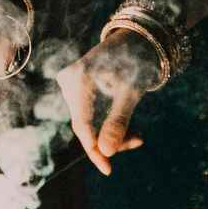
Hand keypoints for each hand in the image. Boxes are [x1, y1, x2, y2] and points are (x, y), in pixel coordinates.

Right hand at [55, 33, 150, 175]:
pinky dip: (107, 124)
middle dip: (109, 140)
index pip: (82, 123)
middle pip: (84, 125)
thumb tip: (106, 152)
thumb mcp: (132, 92)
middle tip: (137, 143)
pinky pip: (89, 114)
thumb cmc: (136, 61)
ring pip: (87, 122)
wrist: (137, 39)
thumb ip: (118, 121)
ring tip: (137, 137)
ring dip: (110, 133)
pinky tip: (128, 130)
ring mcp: (71, 85)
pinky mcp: (77, 88)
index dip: (94, 149)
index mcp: (80, 78)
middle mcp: (69, 81)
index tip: (108, 169)